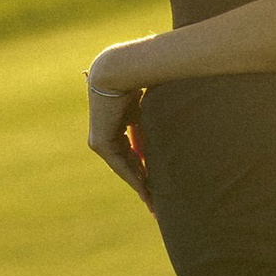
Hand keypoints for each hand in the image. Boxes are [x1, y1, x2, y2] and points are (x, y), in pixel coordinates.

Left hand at [87, 60, 153, 205]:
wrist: (121, 70)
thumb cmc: (139, 82)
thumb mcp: (148, 110)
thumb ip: (152, 127)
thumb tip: (174, 135)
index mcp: (115, 124)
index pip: (130, 152)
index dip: (144, 169)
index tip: (156, 184)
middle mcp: (105, 133)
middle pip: (127, 164)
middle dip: (143, 184)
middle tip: (155, 203)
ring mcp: (100, 139)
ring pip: (124, 168)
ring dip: (140, 187)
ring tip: (154, 204)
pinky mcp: (100, 142)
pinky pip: (120, 165)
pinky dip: (134, 179)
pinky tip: (147, 193)